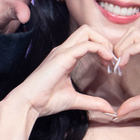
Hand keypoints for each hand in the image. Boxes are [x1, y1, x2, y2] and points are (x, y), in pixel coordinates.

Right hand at [3, 25, 117, 118]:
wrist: (28, 104)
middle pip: (88, 30)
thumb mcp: (74, 101)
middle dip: (104, 39)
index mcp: (65, 56)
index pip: (86, 39)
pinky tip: (106, 61)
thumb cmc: (44, 101)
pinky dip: (100, 49)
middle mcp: (63, 50)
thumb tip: (108, 109)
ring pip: (87, 31)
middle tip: (111, 58)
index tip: (109, 64)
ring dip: (103, 42)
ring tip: (110, 58)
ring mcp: (62, 51)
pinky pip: (86, 44)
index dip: (102, 47)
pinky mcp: (63, 57)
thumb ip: (92, 102)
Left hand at [110, 29, 139, 119]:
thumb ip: (136, 102)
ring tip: (118, 65)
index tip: (114, 68)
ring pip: (134, 34)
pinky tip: (123, 67)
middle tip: (114, 64)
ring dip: (120, 47)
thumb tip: (120, 112)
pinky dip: (126, 54)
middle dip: (118, 44)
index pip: (134, 39)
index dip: (121, 50)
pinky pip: (139, 46)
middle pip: (132, 31)